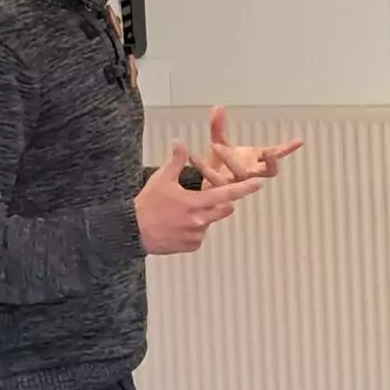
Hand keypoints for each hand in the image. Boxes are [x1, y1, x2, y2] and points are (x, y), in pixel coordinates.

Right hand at [135, 140, 266, 254]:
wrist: (131, 230)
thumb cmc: (147, 204)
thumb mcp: (161, 179)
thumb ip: (176, 161)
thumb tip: (180, 143)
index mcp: (196, 202)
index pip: (227, 194)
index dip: (244, 189)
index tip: (258, 185)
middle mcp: (200, 220)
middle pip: (224, 210)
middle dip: (221, 202)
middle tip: (204, 198)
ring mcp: (196, 235)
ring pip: (210, 223)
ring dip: (204, 217)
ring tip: (180, 213)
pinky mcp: (190, 246)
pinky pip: (199, 237)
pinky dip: (193, 231)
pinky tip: (177, 226)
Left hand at [200, 105, 302, 186]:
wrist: (203, 187)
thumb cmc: (218, 166)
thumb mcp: (219, 142)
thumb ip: (218, 126)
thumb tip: (218, 106)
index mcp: (254, 162)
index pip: (275, 155)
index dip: (287, 149)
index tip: (299, 141)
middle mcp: (250, 174)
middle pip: (267, 171)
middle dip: (270, 162)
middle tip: (268, 151)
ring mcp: (237, 183)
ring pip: (241, 175)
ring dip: (229, 160)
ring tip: (217, 145)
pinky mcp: (221, 190)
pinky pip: (215, 179)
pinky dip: (204, 167)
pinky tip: (193, 156)